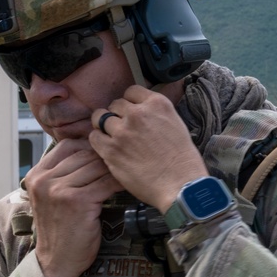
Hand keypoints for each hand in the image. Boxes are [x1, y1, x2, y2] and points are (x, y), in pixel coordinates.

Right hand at [24, 138, 122, 276]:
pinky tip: (126, 184)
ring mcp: (59, 190)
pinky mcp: (77, 201)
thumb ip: (62, 174)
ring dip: (114, 168)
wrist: (57, 260)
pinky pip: (105, 183)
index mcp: (37, 175)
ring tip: (127, 169)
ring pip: (95, 167)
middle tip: (123, 158)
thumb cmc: (60, 228)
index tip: (104, 150)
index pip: (66, 145)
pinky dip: (118, 182)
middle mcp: (44, 180)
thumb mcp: (51, 196)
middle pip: (83, 154)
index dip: (89, 145)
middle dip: (104, 156)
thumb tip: (92, 149)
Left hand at [89, 86, 207, 211]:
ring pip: (100, 118)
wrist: (180, 185)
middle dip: (117, 115)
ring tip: (112, 137)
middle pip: (115, 104)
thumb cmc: (182, 161)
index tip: (130, 112)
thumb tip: (143, 113)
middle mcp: (138, 114)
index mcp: (157, 104)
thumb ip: (156, 115)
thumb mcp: (176, 124)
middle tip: (122, 128)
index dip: (129, 103)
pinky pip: (94, 137)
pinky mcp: (111, 150)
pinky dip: (98, 141)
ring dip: (105, 127)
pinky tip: (108, 148)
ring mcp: (122, 131)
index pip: (131, 91)